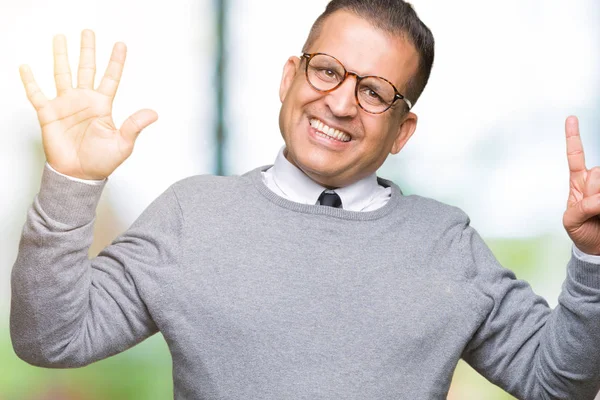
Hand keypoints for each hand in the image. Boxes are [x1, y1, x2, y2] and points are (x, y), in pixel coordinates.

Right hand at [20, 30, 157, 179]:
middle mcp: (84, 101)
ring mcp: (66, 105)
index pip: (111, 78)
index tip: (121, 45)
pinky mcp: (48, 114)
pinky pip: (36, 94)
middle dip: (87, 50)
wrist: (79, 175)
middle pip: (86, 68)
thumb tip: (153, 113)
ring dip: (61, 56)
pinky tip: (26, 67)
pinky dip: (30, 81)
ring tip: (60, 38)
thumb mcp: (123, 144)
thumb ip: (134, 126)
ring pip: (62, 74)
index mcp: (103, 106)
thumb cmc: (101, 162)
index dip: (116, 61)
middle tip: (89, 32)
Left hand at [563, 116, 599, 254]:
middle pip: (596, 172)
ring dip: (599, 199)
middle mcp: (595, 181)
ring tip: (599, 214)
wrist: (596, 247)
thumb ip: (580, 208)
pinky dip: (599, 199)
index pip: (575, 156)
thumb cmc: (581, 232)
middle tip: (592, 210)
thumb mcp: (572, 221)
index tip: (571, 117)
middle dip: (592, 192)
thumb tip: (598, 199)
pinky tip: (598, 207)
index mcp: (578, 183)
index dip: (573, 137)